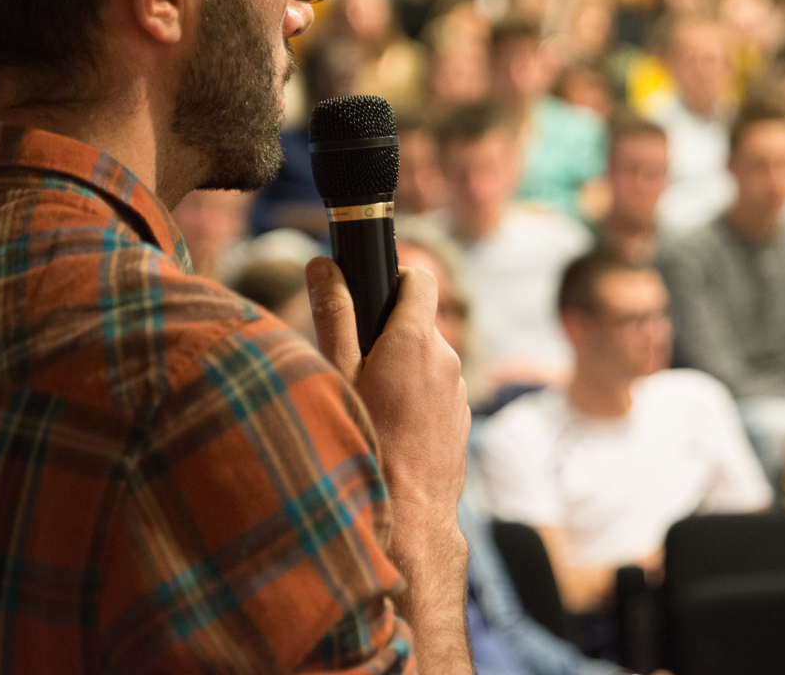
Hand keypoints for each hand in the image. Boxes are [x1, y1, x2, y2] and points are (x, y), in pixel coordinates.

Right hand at [307, 257, 471, 672]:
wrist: (408, 518)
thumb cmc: (366, 443)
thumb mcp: (338, 375)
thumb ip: (333, 314)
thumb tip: (322, 264)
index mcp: (414, 339)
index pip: (418, 279)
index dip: (394, 280)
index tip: (370, 296)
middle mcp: (445, 358)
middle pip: (416, 323)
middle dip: (388, 333)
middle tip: (354, 365)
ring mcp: (458, 391)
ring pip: (426, 360)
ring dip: (402, 369)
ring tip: (370, 404)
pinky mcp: (461, 420)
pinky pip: (436, 392)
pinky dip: (416, 398)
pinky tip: (391, 428)